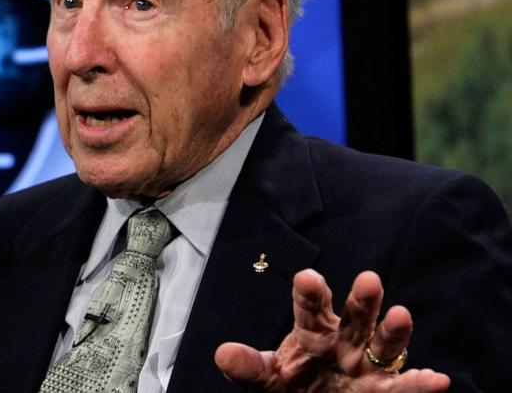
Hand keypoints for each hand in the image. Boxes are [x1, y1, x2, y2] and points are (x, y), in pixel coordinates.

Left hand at [214, 269, 450, 391]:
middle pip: (355, 317)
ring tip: (402, 314)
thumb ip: (248, 367)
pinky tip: (438, 379)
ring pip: (383, 344)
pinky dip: (420, 383)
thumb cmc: (294, 383)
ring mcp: (366, 365)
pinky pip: (402, 387)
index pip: (310, 308)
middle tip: (368, 279)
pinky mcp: (382, 390)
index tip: (307, 278)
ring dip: (394, 331)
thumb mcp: (268, 377)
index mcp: (313, 330)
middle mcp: (345, 341)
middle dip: (362, 300)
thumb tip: (222, 354)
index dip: (310, 293)